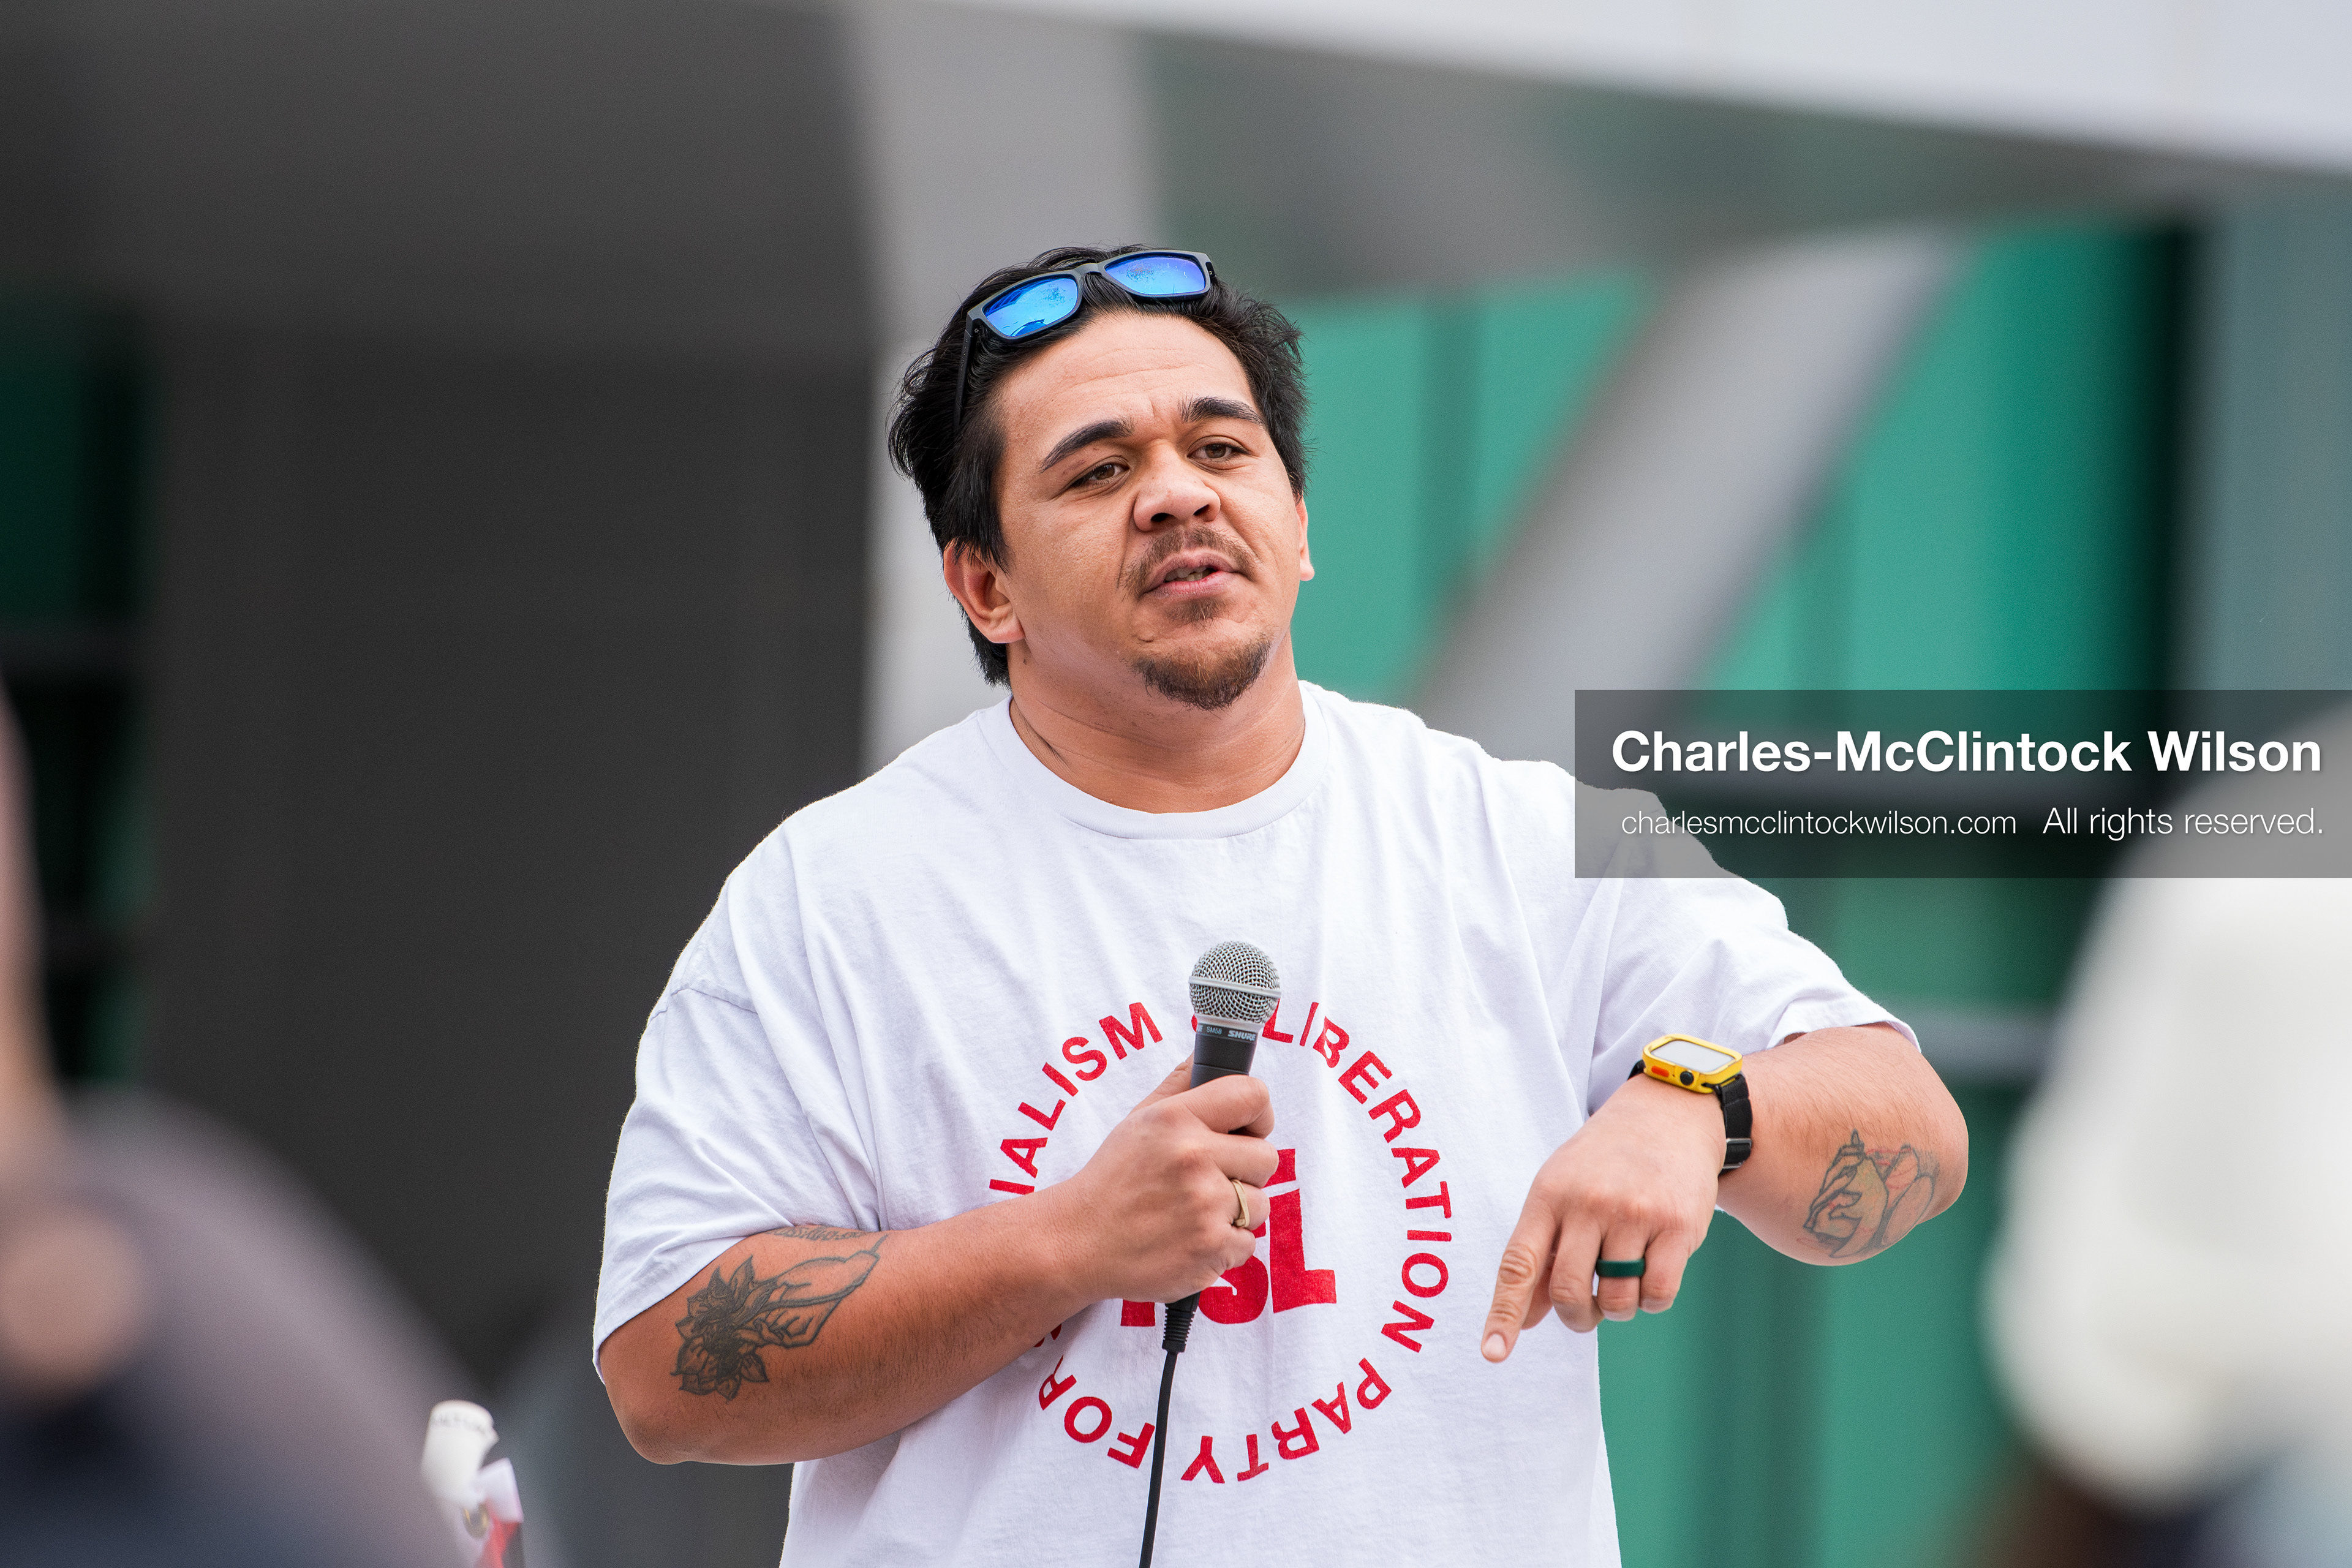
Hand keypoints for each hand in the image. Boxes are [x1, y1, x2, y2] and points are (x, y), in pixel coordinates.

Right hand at [1042, 1063, 1276, 1305]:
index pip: (1253, 1095)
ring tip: (1193, 1214)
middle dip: (1245, 1172)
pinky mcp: (1210, 1248)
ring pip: (1260, 1204)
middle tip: (1209, 1180)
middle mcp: (1193, 1156)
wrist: (1077, 1243)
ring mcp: (1204, 1205)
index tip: (1250, 1128)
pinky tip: (1190, 1240)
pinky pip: (1247, 1243)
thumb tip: (1209, 1051)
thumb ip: (1180, 1084)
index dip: (1260, 1114)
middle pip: (1266, 1157)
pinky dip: (1224, 1247)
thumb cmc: (1113, 1180)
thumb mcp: (1139, 1120)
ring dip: (1235, 1213)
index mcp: (1176, 1118)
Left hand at [1482, 1075, 1722, 1359]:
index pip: (1518, 1264)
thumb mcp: (1560, 1191)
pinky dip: (1652, 1300)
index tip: (1493, 1353)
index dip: (1504, 1313)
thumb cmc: (1603, 1163)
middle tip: (1587, 1309)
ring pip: (1617, 1301)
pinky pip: (1658, 1295)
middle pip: (1569, 1292)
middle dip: (1577, 1317)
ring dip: (1617, 1308)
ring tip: (1623, 1278)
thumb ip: (1541, 1253)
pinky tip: (1652, 1271)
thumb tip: (1525, 1322)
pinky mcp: (1678, 1225)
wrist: (1669, 1114)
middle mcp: (1588, 1203)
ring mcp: (1634, 1214)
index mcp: (1548, 1195)